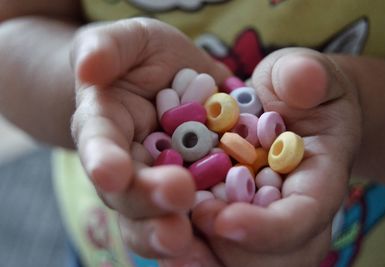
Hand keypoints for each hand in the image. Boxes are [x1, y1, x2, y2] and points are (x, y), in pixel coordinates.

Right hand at [70, 17, 229, 258]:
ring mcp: (159, 179)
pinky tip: (221, 235)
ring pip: (156, 213)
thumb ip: (105, 48)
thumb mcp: (127, 40)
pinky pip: (197, 210)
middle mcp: (127, 162)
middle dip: (148, 201)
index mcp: (103, 126)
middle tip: (173, 206)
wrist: (171, 77)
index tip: (111, 173)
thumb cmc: (142, 56)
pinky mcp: (195, 185)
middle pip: (129, 190)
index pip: (98, 143)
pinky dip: (205, 227)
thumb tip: (89, 69)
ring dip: (167, 231)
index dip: (103, 159)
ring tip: (186, 240)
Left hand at [162, 48, 361, 266]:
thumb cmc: (297, 89)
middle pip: (273, 258)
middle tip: (184, 233)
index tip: (224, 220)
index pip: (303, 218)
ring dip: (203, 258)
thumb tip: (301, 79)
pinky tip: (158, 230)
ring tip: (167, 247)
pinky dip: (188, 246)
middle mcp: (290, 211)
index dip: (268, 229)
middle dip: (229, 253)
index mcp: (318, 181)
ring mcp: (261, 217)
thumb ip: (305, 75)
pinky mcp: (231, 211)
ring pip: (240, 259)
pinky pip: (214, 243)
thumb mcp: (305, 73)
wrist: (289, 106)